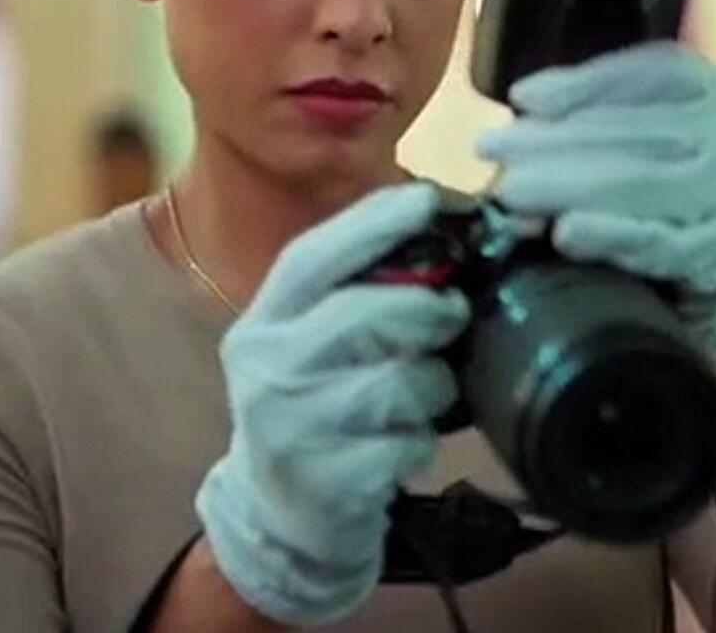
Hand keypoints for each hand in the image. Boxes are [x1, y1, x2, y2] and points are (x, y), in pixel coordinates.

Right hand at [196, 183, 469, 625]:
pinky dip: (420, 441)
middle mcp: (266, 368)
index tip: (431, 198)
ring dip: (432, 385)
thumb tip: (442, 236)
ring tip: (423, 395)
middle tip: (453, 313)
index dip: (374, 223)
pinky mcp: (325, 482)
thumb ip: (357, 293)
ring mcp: (291, 428)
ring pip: (399, 381)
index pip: (314, 257)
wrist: (276, 517)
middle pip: (365, 313)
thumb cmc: (313, 408)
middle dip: (426, 308)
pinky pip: (406, 443)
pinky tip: (403, 446)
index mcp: (262, 322)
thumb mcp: (312, 345)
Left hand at [476, 42, 715, 373]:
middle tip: (493, 152)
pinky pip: (666, 244)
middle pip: (639, 132)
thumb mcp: (635, 131)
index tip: (521, 98)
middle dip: (557, 142)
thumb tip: (526, 105)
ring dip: (573, 189)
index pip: (643, 76)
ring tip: (514, 194)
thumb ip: (588, 113)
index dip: (580, 86)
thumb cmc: (664, 183)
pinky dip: (613, 236)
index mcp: (705, 89)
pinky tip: (566, 233)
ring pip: (649, 185)